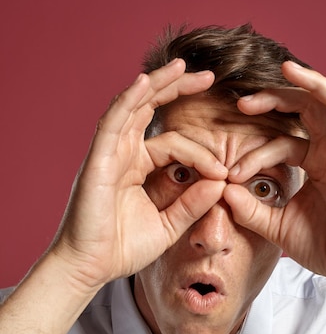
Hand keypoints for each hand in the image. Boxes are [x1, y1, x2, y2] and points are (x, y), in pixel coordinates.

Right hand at [52, 59, 227, 290]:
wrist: (91, 267)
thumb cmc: (122, 249)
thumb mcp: (168, 226)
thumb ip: (192, 204)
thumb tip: (221, 182)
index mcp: (137, 167)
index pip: (174, 145)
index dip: (202, 154)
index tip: (225, 172)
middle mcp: (122, 154)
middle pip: (150, 109)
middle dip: (178, 89)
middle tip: (209, 76)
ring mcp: (109, 154)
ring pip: (133, 106)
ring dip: (157, 84)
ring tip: (183, 66)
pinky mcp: (97, 160)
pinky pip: (113, 122)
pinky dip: (128, 100)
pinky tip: (146, 82)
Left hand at [224, 62, 325, 291]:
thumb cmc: (324, 246)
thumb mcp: (277, 226)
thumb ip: (250, 209)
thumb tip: (222, 190)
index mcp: (316, 164)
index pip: (282, 141)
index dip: (255, 150)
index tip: (229, 171)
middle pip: (306, 111)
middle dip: (275, 100)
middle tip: (242, 102)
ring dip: (310, 85)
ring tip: (286, 69)